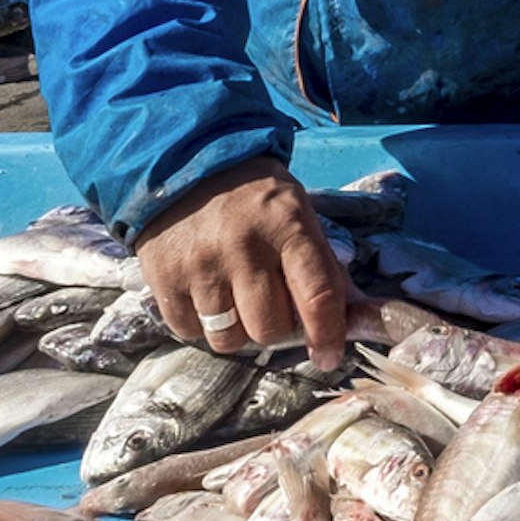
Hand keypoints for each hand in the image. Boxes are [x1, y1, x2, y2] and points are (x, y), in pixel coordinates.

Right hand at [137, 161, 352, 367]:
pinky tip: (204, 294)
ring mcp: (200, 264)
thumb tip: (356, 320)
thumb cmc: (254, 198)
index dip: (326, 335)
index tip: (327, 356)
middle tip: (268, 306)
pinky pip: (189, 332)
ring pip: (228, 339)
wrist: (185, 164)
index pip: (316, 296)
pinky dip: (201, 325)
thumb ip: (323, 268)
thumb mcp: (299, 215)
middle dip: (274, 328)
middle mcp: (243, 247)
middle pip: (269, 328)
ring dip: (236, 330)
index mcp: (288, 226)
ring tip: (234, 299)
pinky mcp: (163, 278)